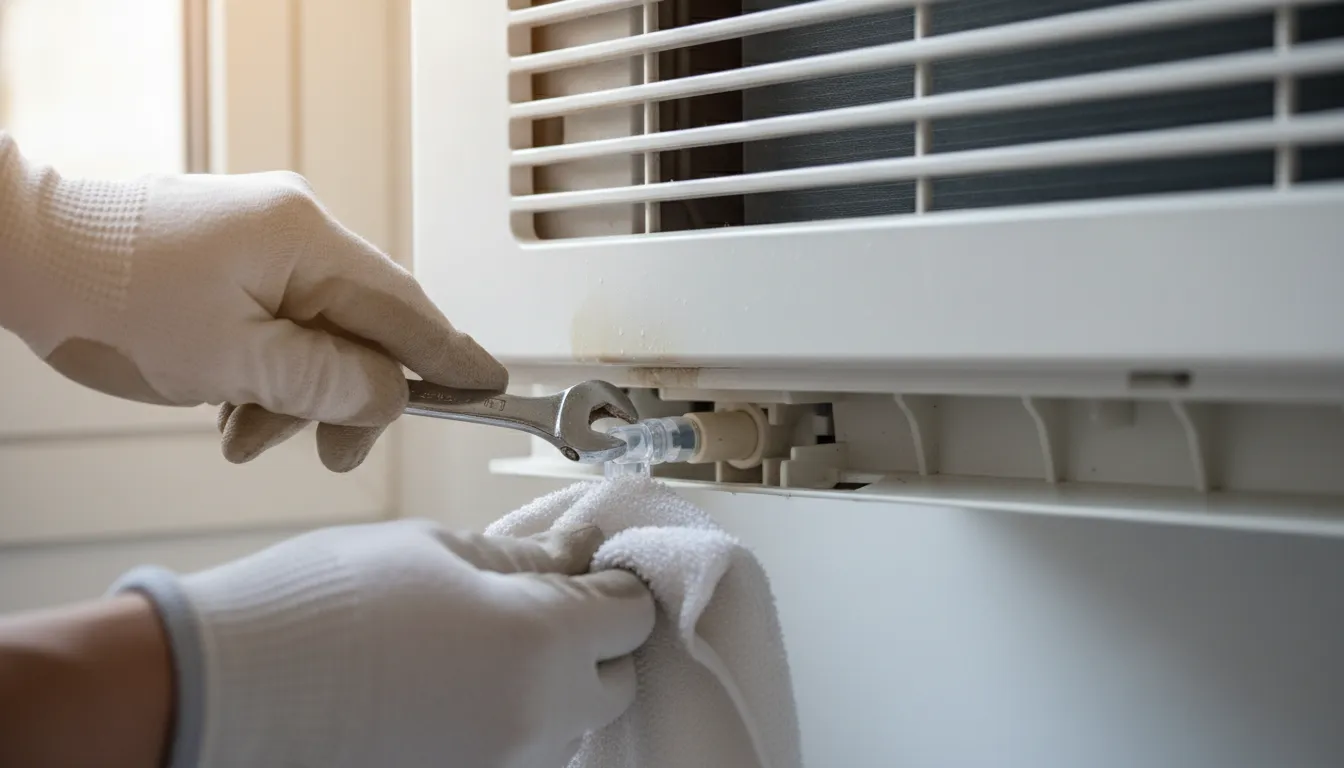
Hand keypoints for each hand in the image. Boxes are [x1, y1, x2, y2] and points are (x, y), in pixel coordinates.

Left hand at [0, 133, 503, 470]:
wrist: (27, 257)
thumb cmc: (117, 300)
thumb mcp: (238, 362)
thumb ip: (331, 382)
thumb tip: (393, 395)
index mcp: (308, 240)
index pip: (406, 309)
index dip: (451, 356)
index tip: (491, 386)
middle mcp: (296, 230)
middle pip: (363, 326)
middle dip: (349, 396)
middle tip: (335, 453)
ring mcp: (263, 241)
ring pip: (318, 332)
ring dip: (295, 395)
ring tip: (246, 437)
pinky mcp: (234, 258)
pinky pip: (279, 323)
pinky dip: (266, 373)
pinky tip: (231, 409)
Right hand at [113, 520, 654, 767]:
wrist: (223, 690)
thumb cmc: (324, 602)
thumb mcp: (435, 550)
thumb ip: (525, 558)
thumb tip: (581, 549)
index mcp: (545, 640)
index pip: (632, 613)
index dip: (612, 582)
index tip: (586, 567)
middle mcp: (541, 718)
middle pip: (613, 681)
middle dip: (590, 642)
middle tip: (532, 606)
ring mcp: (506, 766)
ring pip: (568, 726)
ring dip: (548, 689)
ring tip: (477, 652)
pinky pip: (519, 754)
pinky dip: (506, 723)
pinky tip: (452, 694)